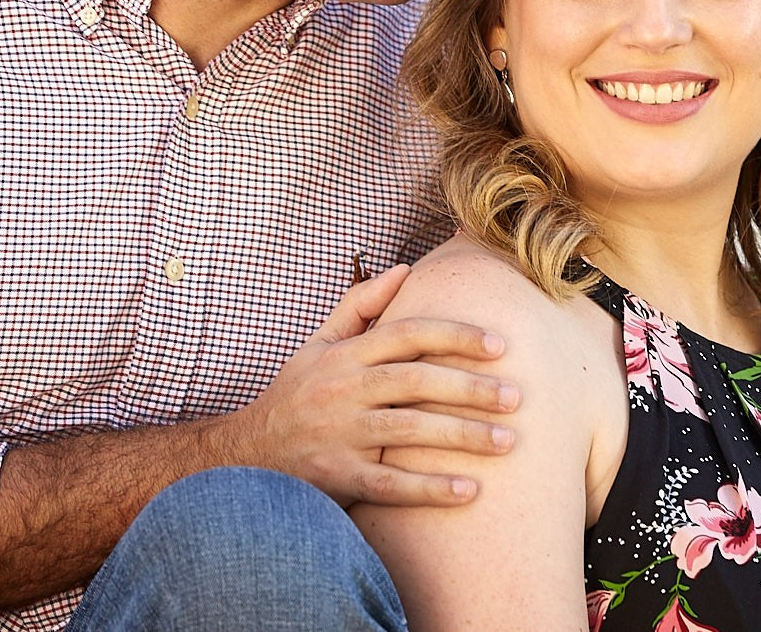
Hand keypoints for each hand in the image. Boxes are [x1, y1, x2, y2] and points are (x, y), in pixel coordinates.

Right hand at [215, 264, 519, 505]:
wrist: (243, 458)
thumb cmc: (293, 397)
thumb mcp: (317, 345)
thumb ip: (359, 306)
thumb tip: (405, 268)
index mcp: (345, 355)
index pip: (408, 335)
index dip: (455, 337)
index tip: (501, 345)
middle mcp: (343, 391)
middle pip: (416, 381)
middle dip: (470, 388)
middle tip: (517, 397)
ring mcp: (339, 435)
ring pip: (409, 431)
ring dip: (462, 437)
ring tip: (507, 443)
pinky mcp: (336, 478)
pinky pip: (390, 483)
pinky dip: (429, 488)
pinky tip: (468, 492)